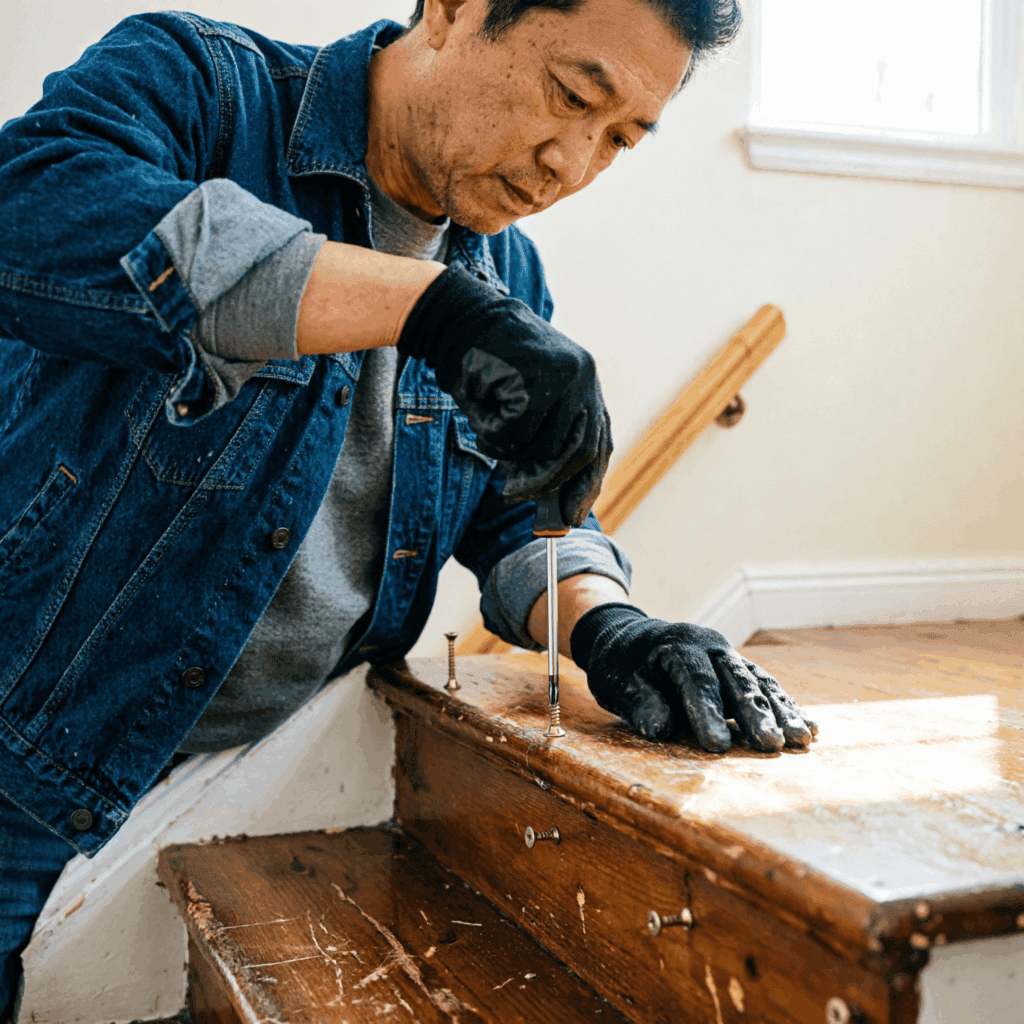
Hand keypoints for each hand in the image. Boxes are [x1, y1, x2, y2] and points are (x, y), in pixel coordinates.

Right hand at [398, 266, 611, 525]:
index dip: (587, 484)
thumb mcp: (522, 406)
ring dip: (511, 452)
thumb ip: (541, 440)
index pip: (598, 444)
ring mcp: (566, 374)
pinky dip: (495, 435)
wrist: (455, 318)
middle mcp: (585, 376)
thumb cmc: (483, 367)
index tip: (572, 516)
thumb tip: (545, 492)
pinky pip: (518, 431)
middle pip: (580, 452)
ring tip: (488, 433)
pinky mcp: (538, 375)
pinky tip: (482, 416)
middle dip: (547, 481)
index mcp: (586, 383)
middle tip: (513, 493)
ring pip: (547, 446)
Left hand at [569, 603, 817, 752]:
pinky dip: (786, 706)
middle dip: (755, 713)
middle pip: (736, 679)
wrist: (628, 639)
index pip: (695, 680)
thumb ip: (641, 704)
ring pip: (759, 682)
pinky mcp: (738, 667)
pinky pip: (765, 685)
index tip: (717, 746)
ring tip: (800, 741)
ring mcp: (727, 654)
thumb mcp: (620, 684)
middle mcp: (709, 645)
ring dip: (781, 711)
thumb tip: (660, 729)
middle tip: (771, 745)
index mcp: (676, 646)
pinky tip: (808, 727)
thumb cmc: (622, 666)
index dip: (707, 712)